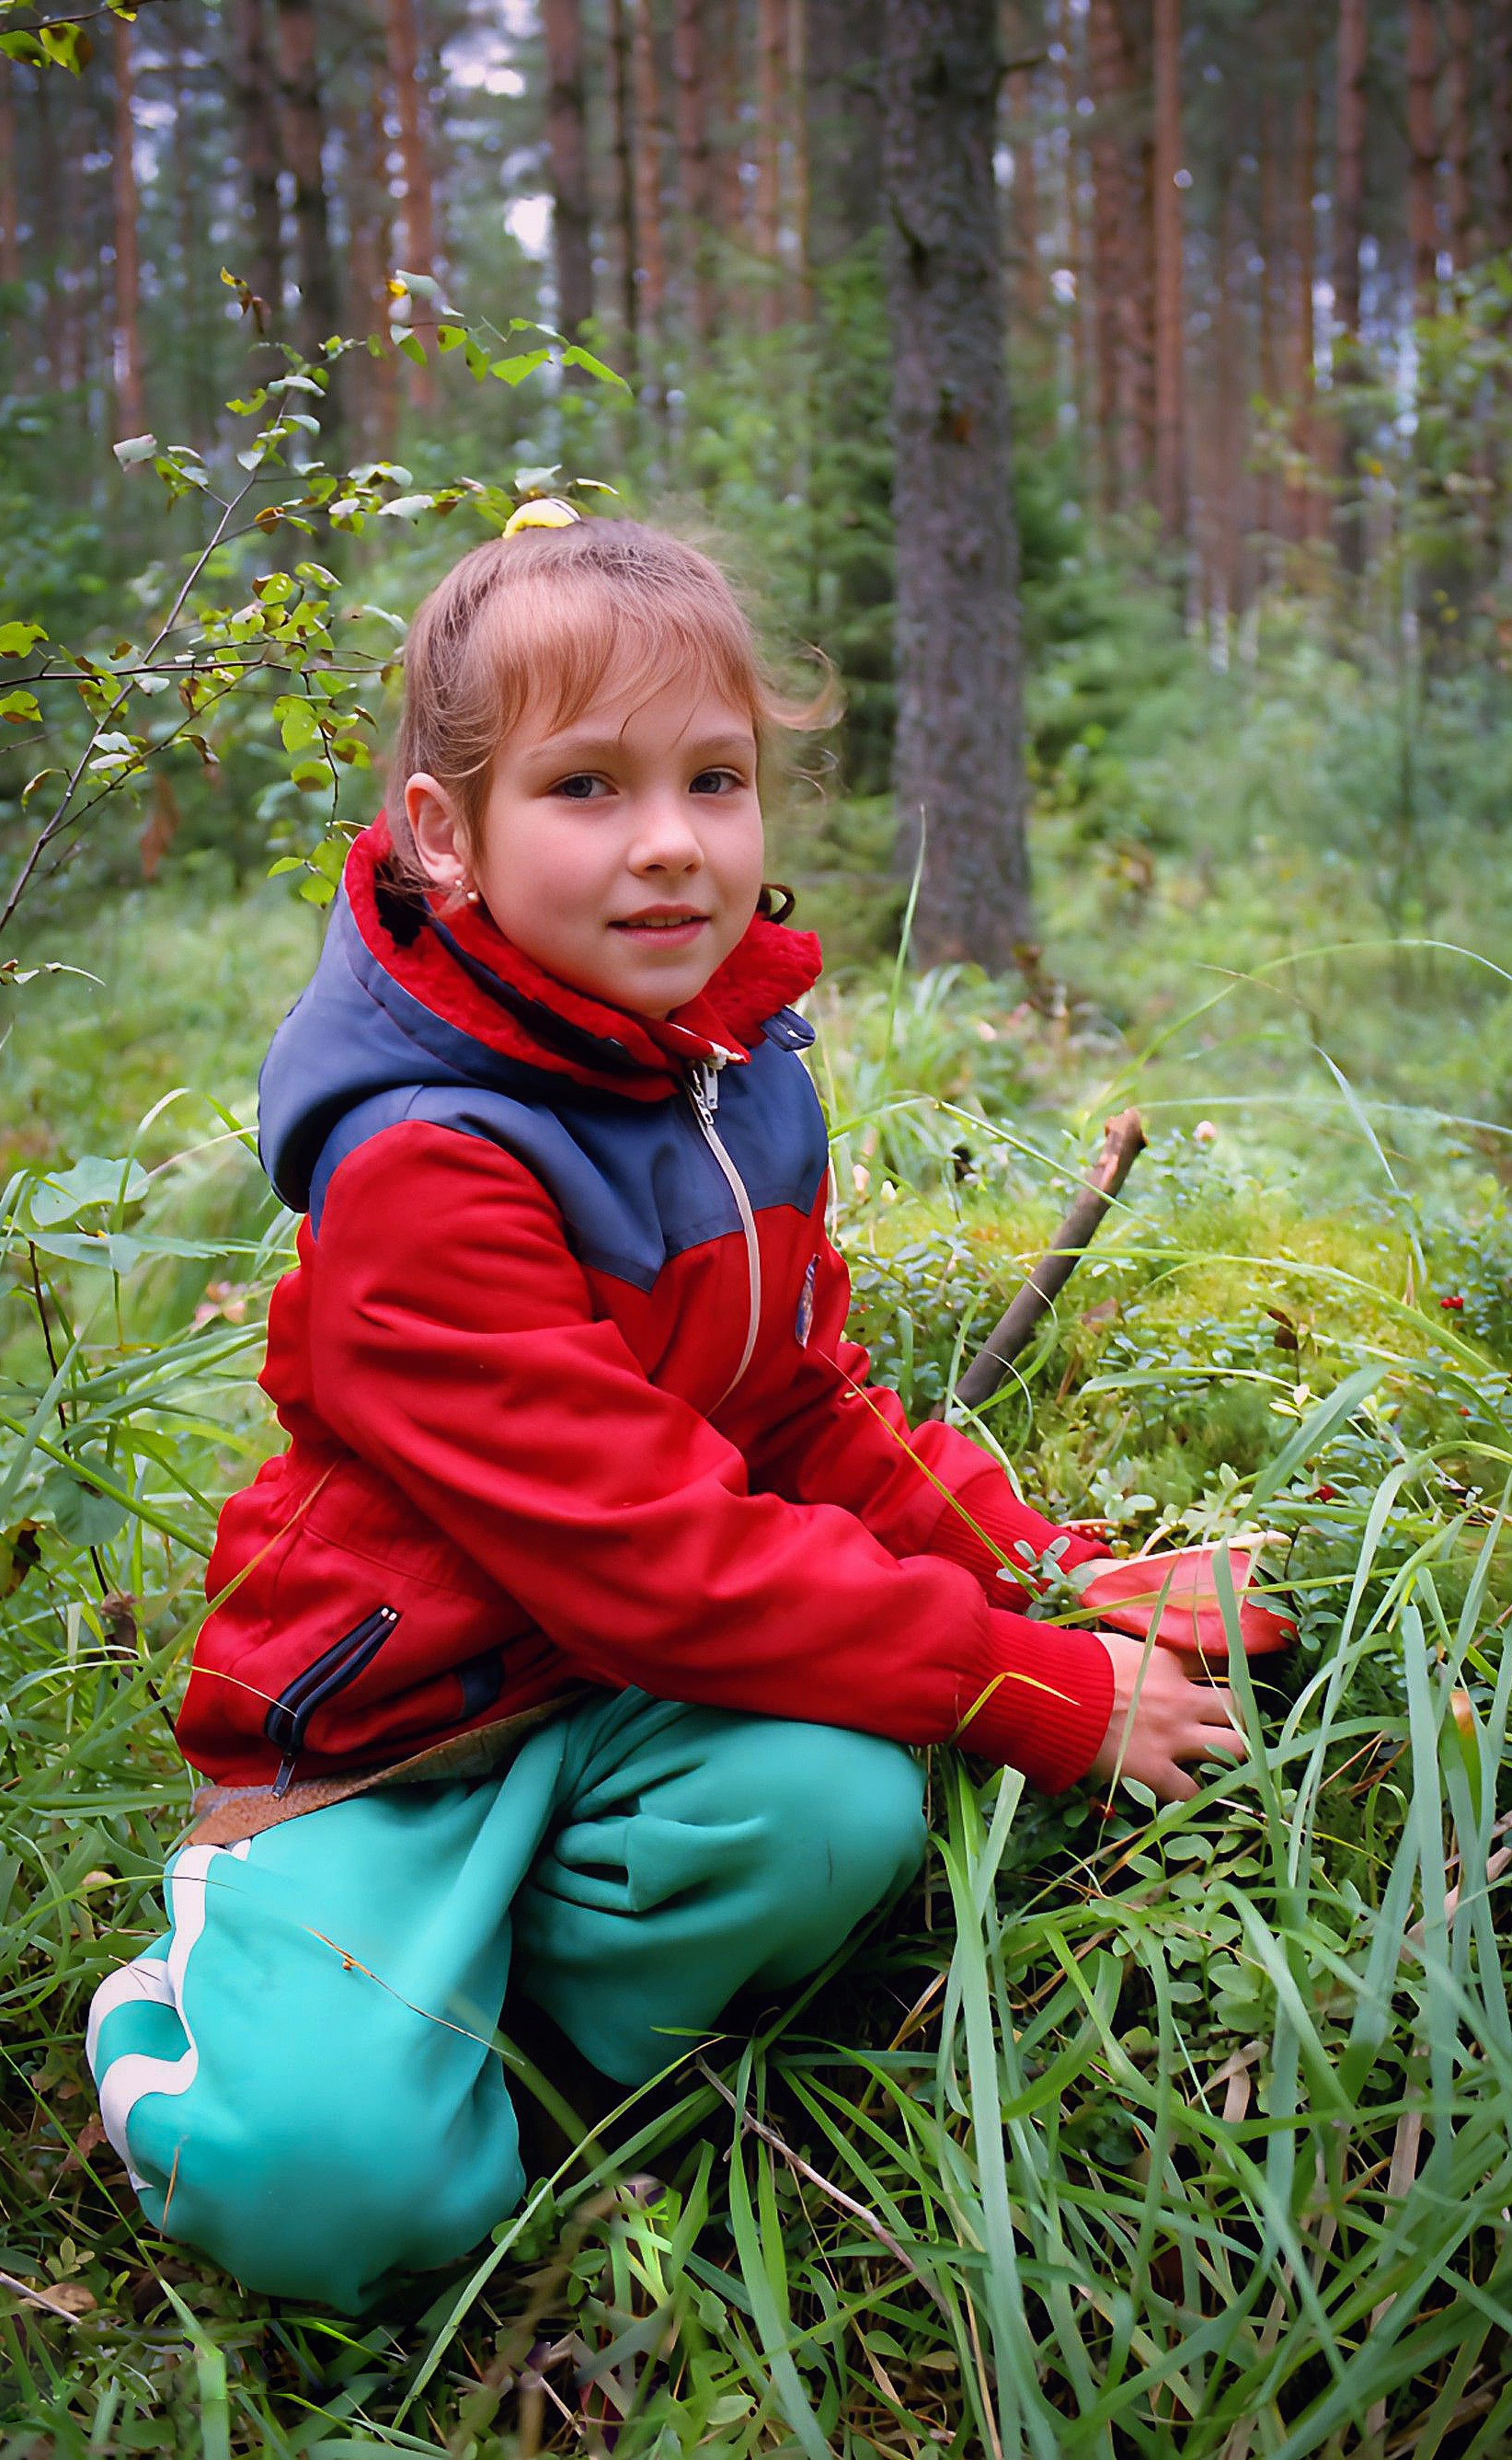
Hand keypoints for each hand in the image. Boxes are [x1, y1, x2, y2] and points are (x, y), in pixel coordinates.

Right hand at [1088, 1630, 1248, 1802]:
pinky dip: (1190, 1793)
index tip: (1222, 1680)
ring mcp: (1173, 1737)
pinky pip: (1190, 1791)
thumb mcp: (1114, 1645)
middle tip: (1224, 1725)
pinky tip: (1185, 1793)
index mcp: (1168, 1663)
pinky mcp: (1155, 1770)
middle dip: (1234, 1715)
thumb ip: (1137, 1653)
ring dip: (1228, 1754)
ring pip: (1232, 1748)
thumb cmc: (1073, 1665)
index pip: (1215, 1663)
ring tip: (1219, 1761)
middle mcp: (1181, 1699)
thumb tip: (1134, 1657)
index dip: (1222, 1673)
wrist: (1052, 1694)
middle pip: (1234, 1706)